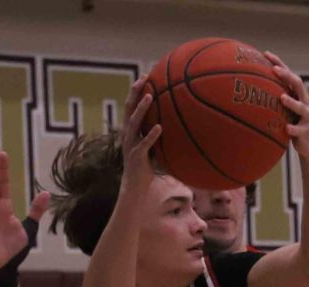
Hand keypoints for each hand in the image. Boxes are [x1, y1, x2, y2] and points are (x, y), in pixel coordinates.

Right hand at [120, 77, 160, 194]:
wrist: (136, 188)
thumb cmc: (147, 168)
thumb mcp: (154, 149)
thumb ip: (161, 137)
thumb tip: (179, 128)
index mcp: (131, 131)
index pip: (131, 106)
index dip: (137, 91)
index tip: (146, 76)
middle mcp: (128, 135)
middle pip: (129, 108)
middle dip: (136, 92)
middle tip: (144, 78)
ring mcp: (130, 145)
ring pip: (134, 122)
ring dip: (141, 108)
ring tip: (150, 96)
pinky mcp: (136, 157)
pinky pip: (144, 144)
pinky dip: (151, 135)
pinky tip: (159, 128)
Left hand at [264, 53, 308, 159]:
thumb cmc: (292, 125)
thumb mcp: (284, 111)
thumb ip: (273, 100)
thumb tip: (247, 91)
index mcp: (298, 95)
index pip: (289, 75)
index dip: (279, 63)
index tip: (265, 54)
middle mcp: (305, 103)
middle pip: (298, 85)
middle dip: (287, 76)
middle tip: (275, 70)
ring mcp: (307, 117)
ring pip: (302, 107)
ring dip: (292, 102)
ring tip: (282, 98)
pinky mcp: (307, 132)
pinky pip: (299, 130)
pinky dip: (292, 129)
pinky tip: (286, 129)